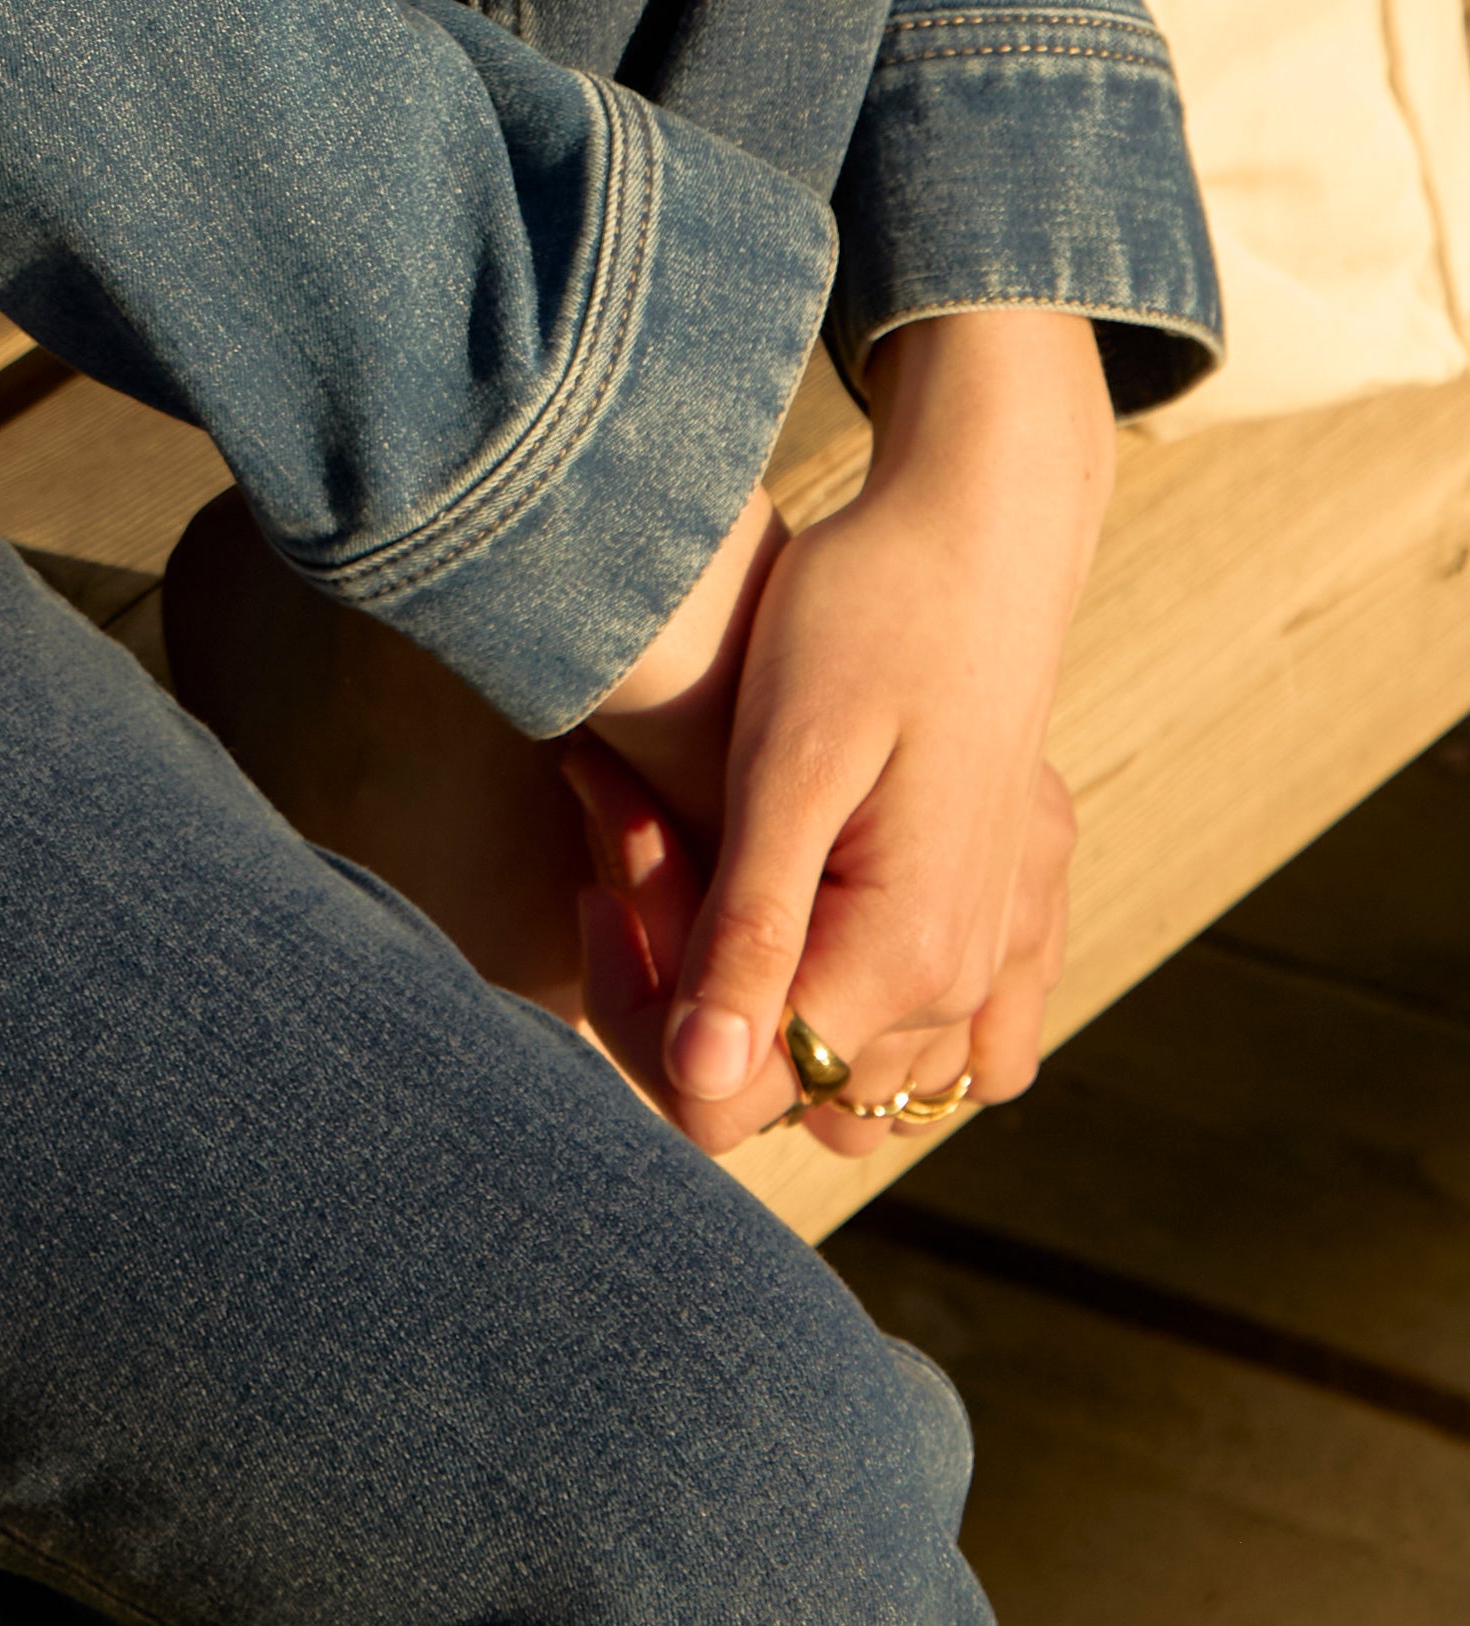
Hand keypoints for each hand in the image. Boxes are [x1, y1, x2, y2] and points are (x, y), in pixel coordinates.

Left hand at [556, 309, 1114, 1161]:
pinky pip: (968, 1050)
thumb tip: (700, 1082)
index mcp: (902, 956)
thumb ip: (749, 931)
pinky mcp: (1022, 915)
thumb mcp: (784, 763)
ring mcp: (1006, 956)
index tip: (602, 894)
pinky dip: (890, 1027)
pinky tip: (829, 932)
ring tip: (725, 871)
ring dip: (780, 1009)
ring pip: (868, 1090)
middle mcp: (966, 984)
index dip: (639, 1018)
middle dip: (696, 999)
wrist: (977, 531)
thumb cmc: (862, 618)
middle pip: (792, 1089)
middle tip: (654, 852)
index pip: (732, 1094)